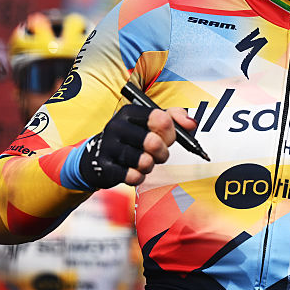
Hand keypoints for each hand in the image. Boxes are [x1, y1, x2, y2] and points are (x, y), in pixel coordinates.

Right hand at [77, 102, 197, 188]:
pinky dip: (139, 177)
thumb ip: (175, 117)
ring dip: (150, 165)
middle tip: (159, 155)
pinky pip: (132, 176)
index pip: (160, 118)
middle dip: (162, 152)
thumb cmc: (132, 138)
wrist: (97, 156)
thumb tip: (192, 124)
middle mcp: (117, 126)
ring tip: (146, 163)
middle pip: (153, 141)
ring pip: (143, 161)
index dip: (170, 132)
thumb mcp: (151, 123)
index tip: (168, 138)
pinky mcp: (104, 166)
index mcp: (130, 112)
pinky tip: (135, 172)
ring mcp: (108, 146)